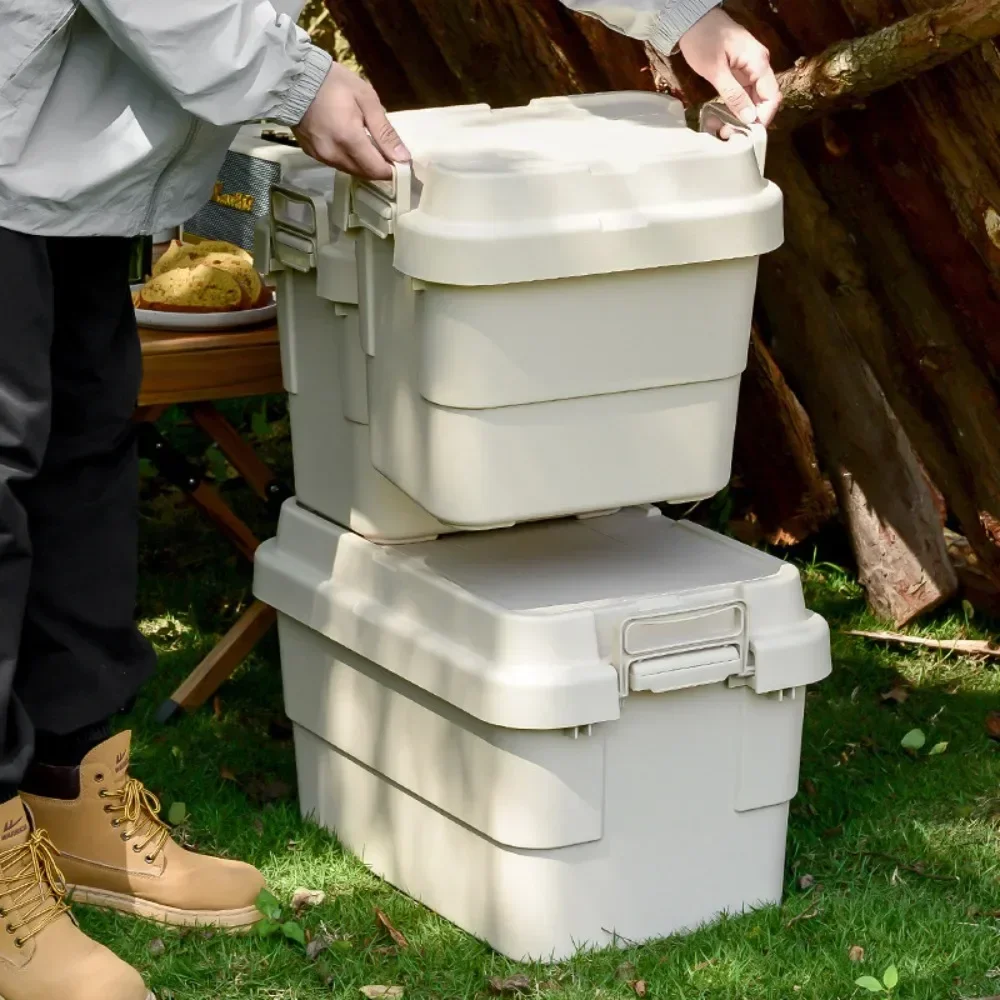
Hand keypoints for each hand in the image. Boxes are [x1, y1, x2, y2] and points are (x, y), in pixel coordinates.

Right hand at [293, 63, 409, 179]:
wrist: (295, 78)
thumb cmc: (335, 84)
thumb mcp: (367, 100)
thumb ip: (385, 132)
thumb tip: (403, 158)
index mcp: (349, 140)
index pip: (377, 170)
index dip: (393, 170)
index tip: (401, 161)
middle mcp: (334, 155)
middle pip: (365, 174)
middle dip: (380, 167)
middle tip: (388, 152)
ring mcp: (321, 156)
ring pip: (352, 171)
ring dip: (365, 164)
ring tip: (371, 147)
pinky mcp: (312, 154)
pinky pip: (338, 164)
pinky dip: (350, 160)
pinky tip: (352, 145)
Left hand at [679, 8, 780, 129]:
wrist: (691, 20)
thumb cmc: (703, 40)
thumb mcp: (716, 71)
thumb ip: (733, 95)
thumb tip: (749, 118)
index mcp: (758, 62)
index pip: (772, 96)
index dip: (763, 117)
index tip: (747, 133)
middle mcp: (759, 65)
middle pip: (764, 99)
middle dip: (751, 119)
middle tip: (731, 134)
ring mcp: (749, 67)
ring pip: (753, 98)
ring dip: (742, 115)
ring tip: (724, 129)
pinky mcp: (739, 70)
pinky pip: (743, 92)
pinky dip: (735, 106)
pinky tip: (722, 117)